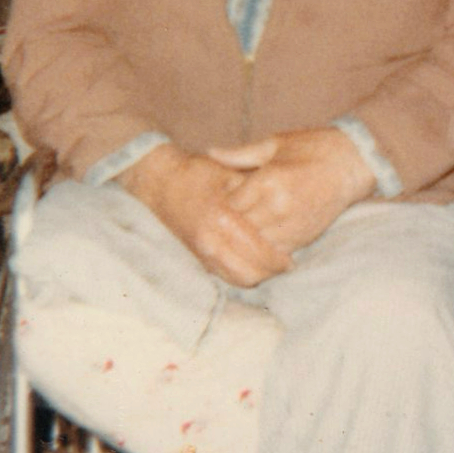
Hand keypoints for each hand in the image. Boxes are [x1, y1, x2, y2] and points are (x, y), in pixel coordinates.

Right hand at [119, 144, 290, 287]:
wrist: (161, 183)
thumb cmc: (199, 174)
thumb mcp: (230, 176)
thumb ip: (256, 195)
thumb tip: (284, 209)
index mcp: (224, 219)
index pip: (259, 250)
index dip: (279, 256)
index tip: (292, 253)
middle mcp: (212, 241)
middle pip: (252, 271)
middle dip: (272, 270)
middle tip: (287, 263)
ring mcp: (203, 252)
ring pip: (239, 278)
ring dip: (259, 275)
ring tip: (272, 265)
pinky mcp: (198, 257)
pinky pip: (225, 277)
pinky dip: (242, 275)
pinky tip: (253, 265)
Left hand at [207, 127, 376, 257]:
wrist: (352, 164)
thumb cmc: (312, 147)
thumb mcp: (274, 144)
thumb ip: (240, 154)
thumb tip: (210, 152)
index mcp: (268, 180)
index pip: (231, 203)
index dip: (226, 200)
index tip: (227, 195)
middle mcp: (278, 206)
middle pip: (240, 225)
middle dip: (235, 220)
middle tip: (231, 214)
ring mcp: (292, 225)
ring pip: (255, 241)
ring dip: (249, 235)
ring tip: (247, 223)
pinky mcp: (303, 237)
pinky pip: (274, 251)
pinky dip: (266, 245)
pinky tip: (266, 232)